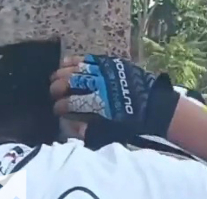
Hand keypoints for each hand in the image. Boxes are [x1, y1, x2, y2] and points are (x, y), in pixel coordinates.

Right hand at [50, 54, 178, 139]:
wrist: (154, 106)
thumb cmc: (129, 123)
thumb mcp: (107, 132)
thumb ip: (86, 130)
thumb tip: (69, 125)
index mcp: (97, 104)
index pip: (69, 103)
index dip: (59, 107)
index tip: (56, 111)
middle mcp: (98, 85)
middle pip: (69, 83)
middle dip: (56, 89)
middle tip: (52, 94)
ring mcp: (103, 71)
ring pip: (75, 69)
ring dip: (61, 73)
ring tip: (53, 78)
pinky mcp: (110, 62)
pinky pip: (87, 58)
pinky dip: (74, 60)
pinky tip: (64, 63)